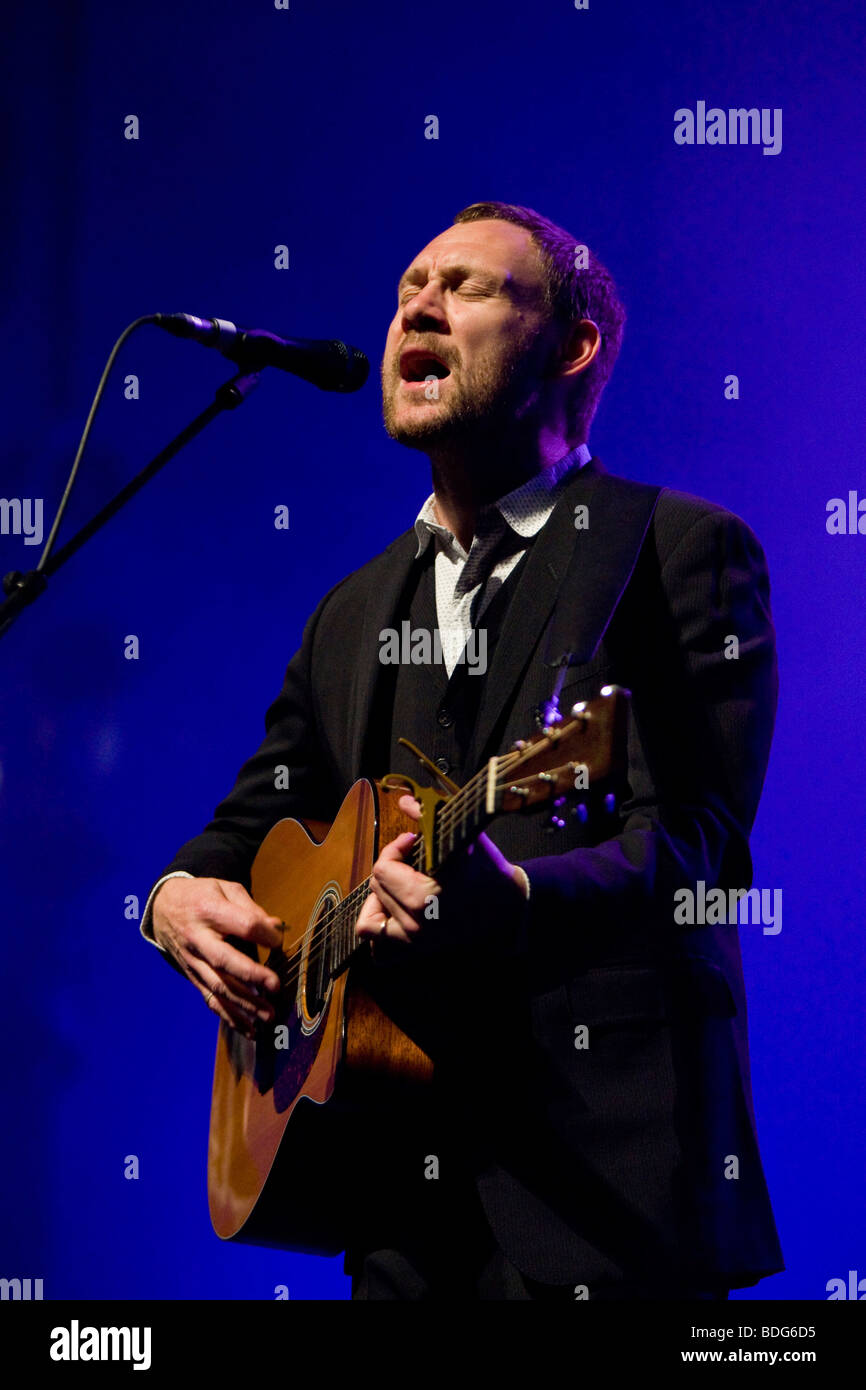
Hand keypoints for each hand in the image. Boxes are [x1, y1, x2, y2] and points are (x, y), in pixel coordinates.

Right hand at [152, 877, 282, 1037]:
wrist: (163, 908)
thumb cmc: (202, 896)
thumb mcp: (225, 888)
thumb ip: (251, 908)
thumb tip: (277, 928)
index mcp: (209, 910)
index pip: (242, 925)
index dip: (265, 934)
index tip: (278, 941)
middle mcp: (198, 939)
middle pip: (224, 961)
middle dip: (251, 976)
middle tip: (275, 986)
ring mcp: (193, 961)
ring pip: (218, 987)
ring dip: (244, 1004)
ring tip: (268, 1015)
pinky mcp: (192, 977)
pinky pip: (210, 999)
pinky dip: (229, 1017)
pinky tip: (249, 1030)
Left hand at [355, 794, 528, 953]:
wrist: (510, 906)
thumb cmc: (488, 870)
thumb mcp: (462, 838)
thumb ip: (428, 818)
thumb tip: (404, 801)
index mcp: (422, 898)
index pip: (383, 868)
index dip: (396, 848)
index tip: (414, 841)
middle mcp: (415, 923)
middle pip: (377, 887)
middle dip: (391, 867)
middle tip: (413, 859)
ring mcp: (415, 941)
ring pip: (372, 914)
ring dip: (382, 894)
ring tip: (401, 883)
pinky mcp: (418, 949)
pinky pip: (378, 943)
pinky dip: (379, 925)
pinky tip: (392, 909)